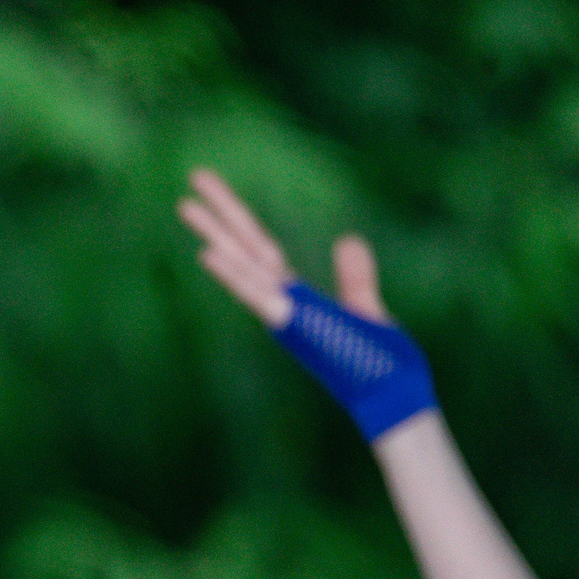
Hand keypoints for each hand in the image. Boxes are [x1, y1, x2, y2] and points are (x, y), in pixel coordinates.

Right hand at [177, 168, 434, 440]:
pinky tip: (207, 254)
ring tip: (186, 204)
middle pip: (246, 247)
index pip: (261, 248)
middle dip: (220, 214)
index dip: (238, 219)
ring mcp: (284, 316)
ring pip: (243, 265)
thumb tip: (348, 239)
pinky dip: (231, 275)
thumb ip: (354, 277)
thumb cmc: (380, 366)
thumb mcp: (367, 311)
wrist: (392, 400)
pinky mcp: (293, 327)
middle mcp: (282, 304)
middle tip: (193, 177)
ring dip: (214, 235)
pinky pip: (256, 296)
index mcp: (296, 299)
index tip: (214, 194)